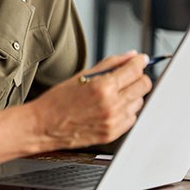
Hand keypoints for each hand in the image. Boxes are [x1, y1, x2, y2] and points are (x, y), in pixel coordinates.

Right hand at [0, 51, 152, 166]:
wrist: (45, 125)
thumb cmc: (58, 100)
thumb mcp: (81, 75)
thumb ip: (109, 64)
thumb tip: (129, 56)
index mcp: (103, 87)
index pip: (134, 70)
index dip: (139, 61)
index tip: (140, 59)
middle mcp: (112, 105)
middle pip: (144, 85)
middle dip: (139, 77)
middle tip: (128, 74)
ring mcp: (114, 121)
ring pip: (139, 101)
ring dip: (132, 94)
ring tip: (114, 93)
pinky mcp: (113, 133)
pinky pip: (132, 118)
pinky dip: (126, 110)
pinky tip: (111, 106)